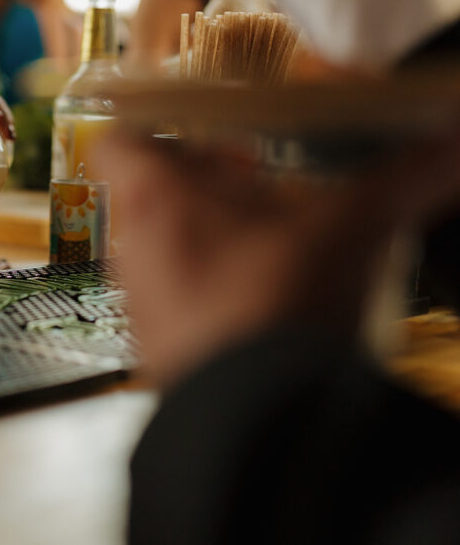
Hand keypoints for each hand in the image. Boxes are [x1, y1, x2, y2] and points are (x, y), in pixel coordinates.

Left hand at [99, 124, 459, 387]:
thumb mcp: (351, 228)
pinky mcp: (159, 353)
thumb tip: (449, 141)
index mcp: (157, 201)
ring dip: (209, 243)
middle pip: (150, 197)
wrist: (256, 420)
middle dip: (206, 188)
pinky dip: (211, 295)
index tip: (210, 134)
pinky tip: (266, 308)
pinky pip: (175, 305)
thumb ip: (403, 178)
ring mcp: (139, 305)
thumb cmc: (277, 308)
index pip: (123, 139)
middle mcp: (133, 249)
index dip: (160, 128)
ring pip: (162, 252)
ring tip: (272, 250)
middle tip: (260, 190)